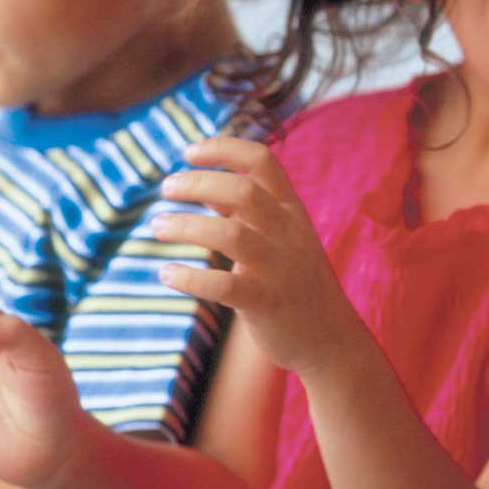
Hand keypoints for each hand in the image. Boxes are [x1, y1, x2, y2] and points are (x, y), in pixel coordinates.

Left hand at [157, 137, 364, 375]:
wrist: (330, 340)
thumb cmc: (296, 284)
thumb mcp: (280, 238)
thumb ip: (246, 212)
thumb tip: (204, 186)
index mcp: (292, 211)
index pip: (262, 161)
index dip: (223, 148)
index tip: (188, 152)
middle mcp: (289, 234)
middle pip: (243, 191)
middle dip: (199, 182)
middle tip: (166, 188)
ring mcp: (280, 268)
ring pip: (230, 235)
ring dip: (187, 226)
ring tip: (158, 226)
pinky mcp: (267, 303)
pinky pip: (223, 285)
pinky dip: (189, 277)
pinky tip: (166, 274)